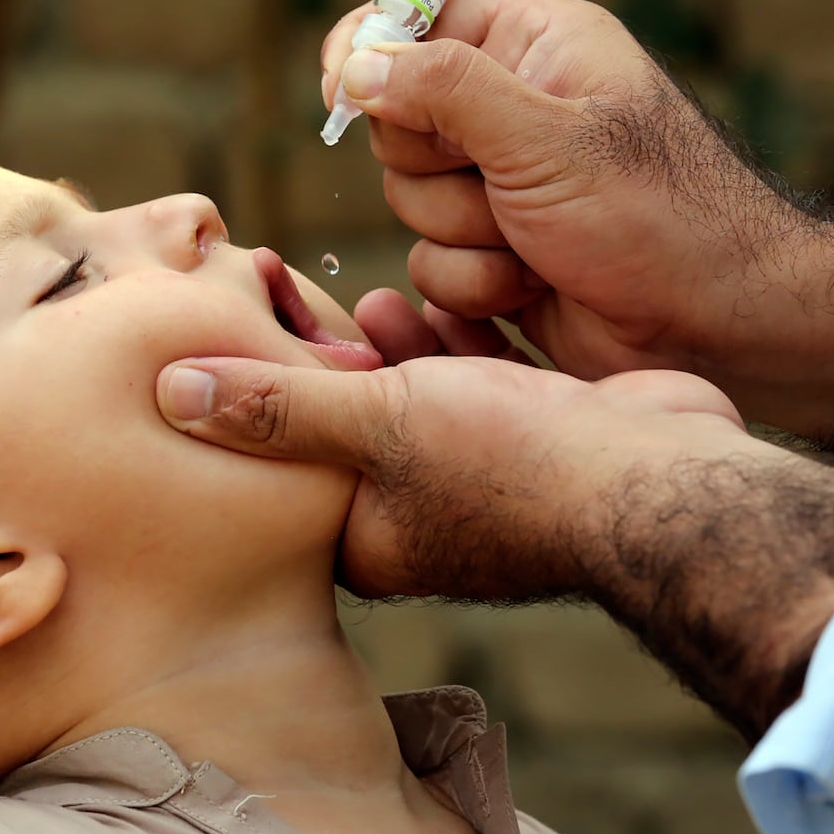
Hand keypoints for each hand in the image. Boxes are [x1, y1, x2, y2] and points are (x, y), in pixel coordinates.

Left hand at [154, 344, 748, 598]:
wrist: (667, 480)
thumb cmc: (516, 466)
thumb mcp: (377, 422)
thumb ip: (277, 406)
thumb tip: (166, 393)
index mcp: (369, 540)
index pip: (285, 466)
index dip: (252, 396)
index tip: (223, 332)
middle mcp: (420, 521)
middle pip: (343, 428)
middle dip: (313, 358)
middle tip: (271, 293)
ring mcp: (478, 483)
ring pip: (406, 401)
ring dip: (379, 345)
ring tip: (345, 294)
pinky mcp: (528, 441)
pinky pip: (466, 387)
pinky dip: (444, 344)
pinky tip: (425, 298)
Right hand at [321, 0, 805, 386]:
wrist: (719, 327)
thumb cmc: (659, 217)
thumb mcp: (549, 139)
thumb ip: (446, 91)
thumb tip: (357, 65)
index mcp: (533, 47)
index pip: (413, 21)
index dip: (368, 54)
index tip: (339, 91)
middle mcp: (510, 109)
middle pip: (395, 125)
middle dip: (441, 173)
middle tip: (504, 189)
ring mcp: (499, 186)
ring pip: (406, 204)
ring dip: (465, 238)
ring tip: (537, 246)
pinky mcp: (493, 256)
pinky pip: (429, 268)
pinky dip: (474, 287)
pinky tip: (534, 288)